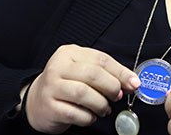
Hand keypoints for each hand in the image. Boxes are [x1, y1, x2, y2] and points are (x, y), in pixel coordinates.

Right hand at [24, 44, 139, 133]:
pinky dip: (89, 117)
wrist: (36, 102)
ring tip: (104, 109)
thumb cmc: (65, 85)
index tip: (134, 83)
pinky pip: (75, 113)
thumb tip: (132, 82)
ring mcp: (51, 87)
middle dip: (111, 87)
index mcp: (69, 53)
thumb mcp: (84, 72)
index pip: (101, 59)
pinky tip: (90, 116)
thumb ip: (107, 74)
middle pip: (93, 74)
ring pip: (84, 93)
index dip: (121, 72)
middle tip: (117, 96)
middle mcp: (58, 67)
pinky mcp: (49, 107)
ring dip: (101, 104)